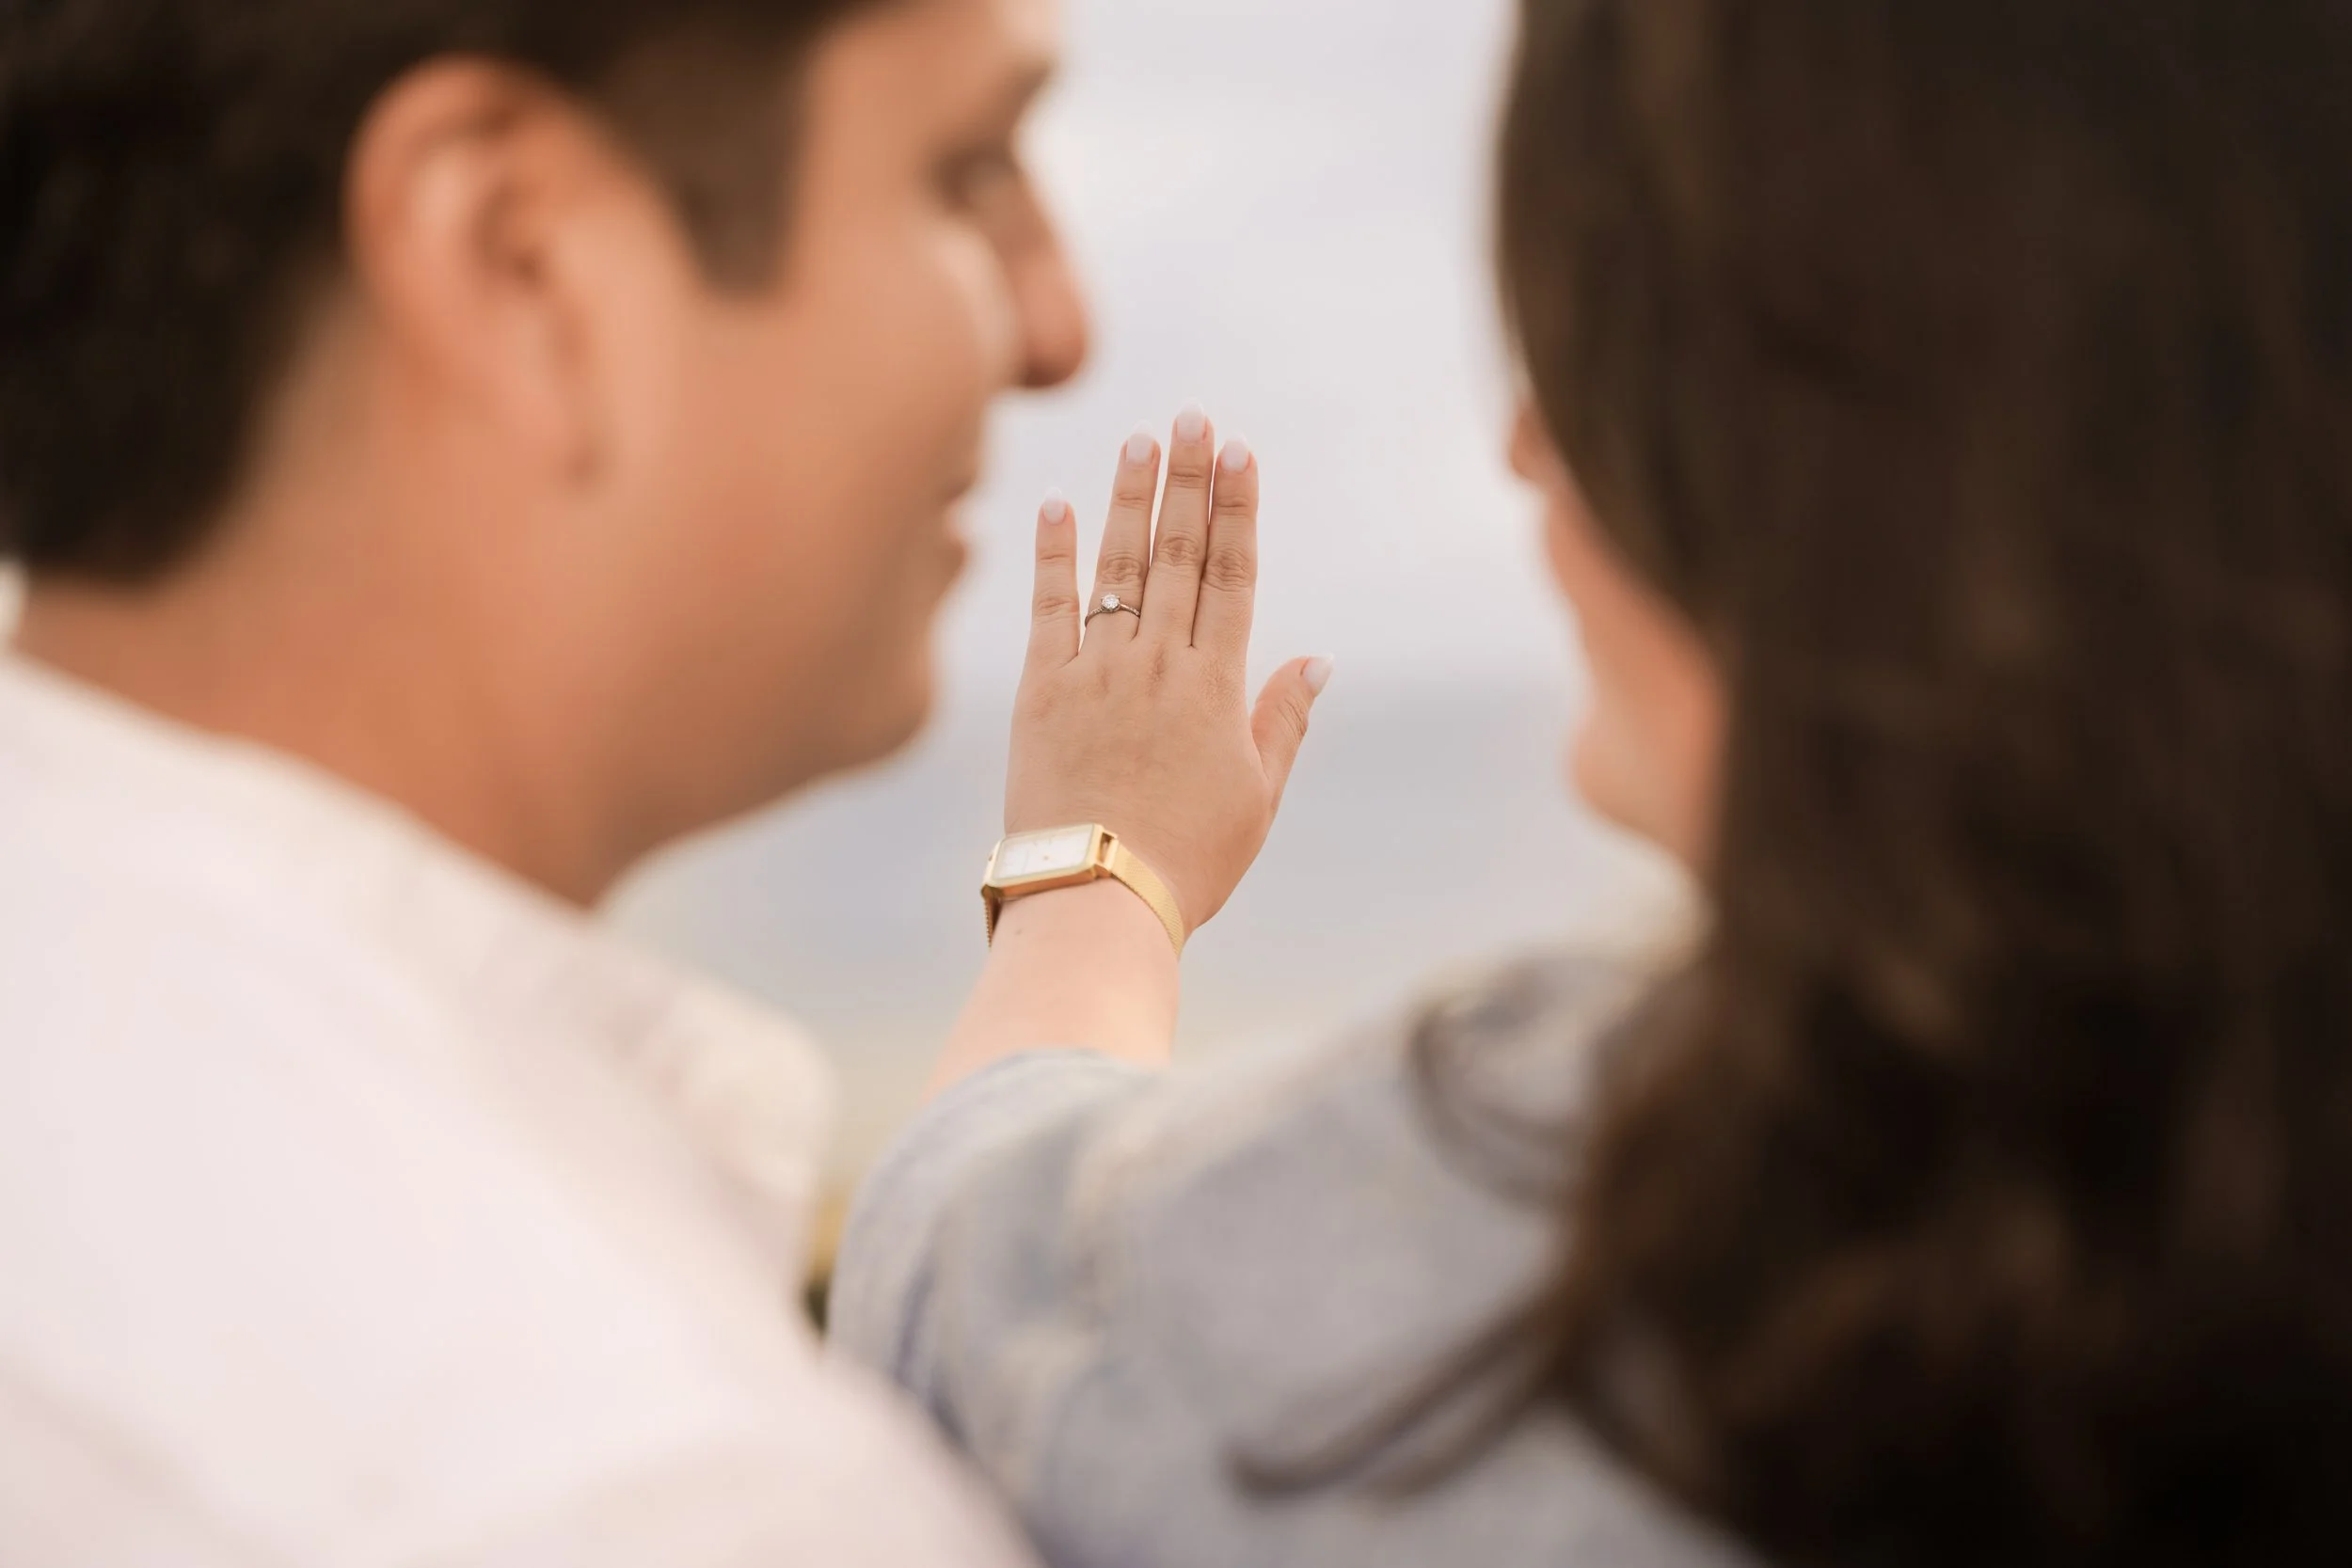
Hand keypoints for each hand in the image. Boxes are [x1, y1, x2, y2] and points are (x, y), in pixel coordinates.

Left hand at [1007, 406, 1332, 933]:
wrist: (1096, 901)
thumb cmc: (1186, 863)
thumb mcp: (1257, 798)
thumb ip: (1285, 721)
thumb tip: (1319, 658)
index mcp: (1217, 688)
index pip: (1233, 576)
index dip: (1238, 509)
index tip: (1239, 452)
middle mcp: (1158, 665)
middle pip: (1179, 554)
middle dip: (1188, 480)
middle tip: (1192, 417)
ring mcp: (1096, 673)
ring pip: (1117, 566)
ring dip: (1129, 498)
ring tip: (1139, 440)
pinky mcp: (1039, 692)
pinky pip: (1046, 609)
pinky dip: (1051, 553)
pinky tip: (1056, 504)